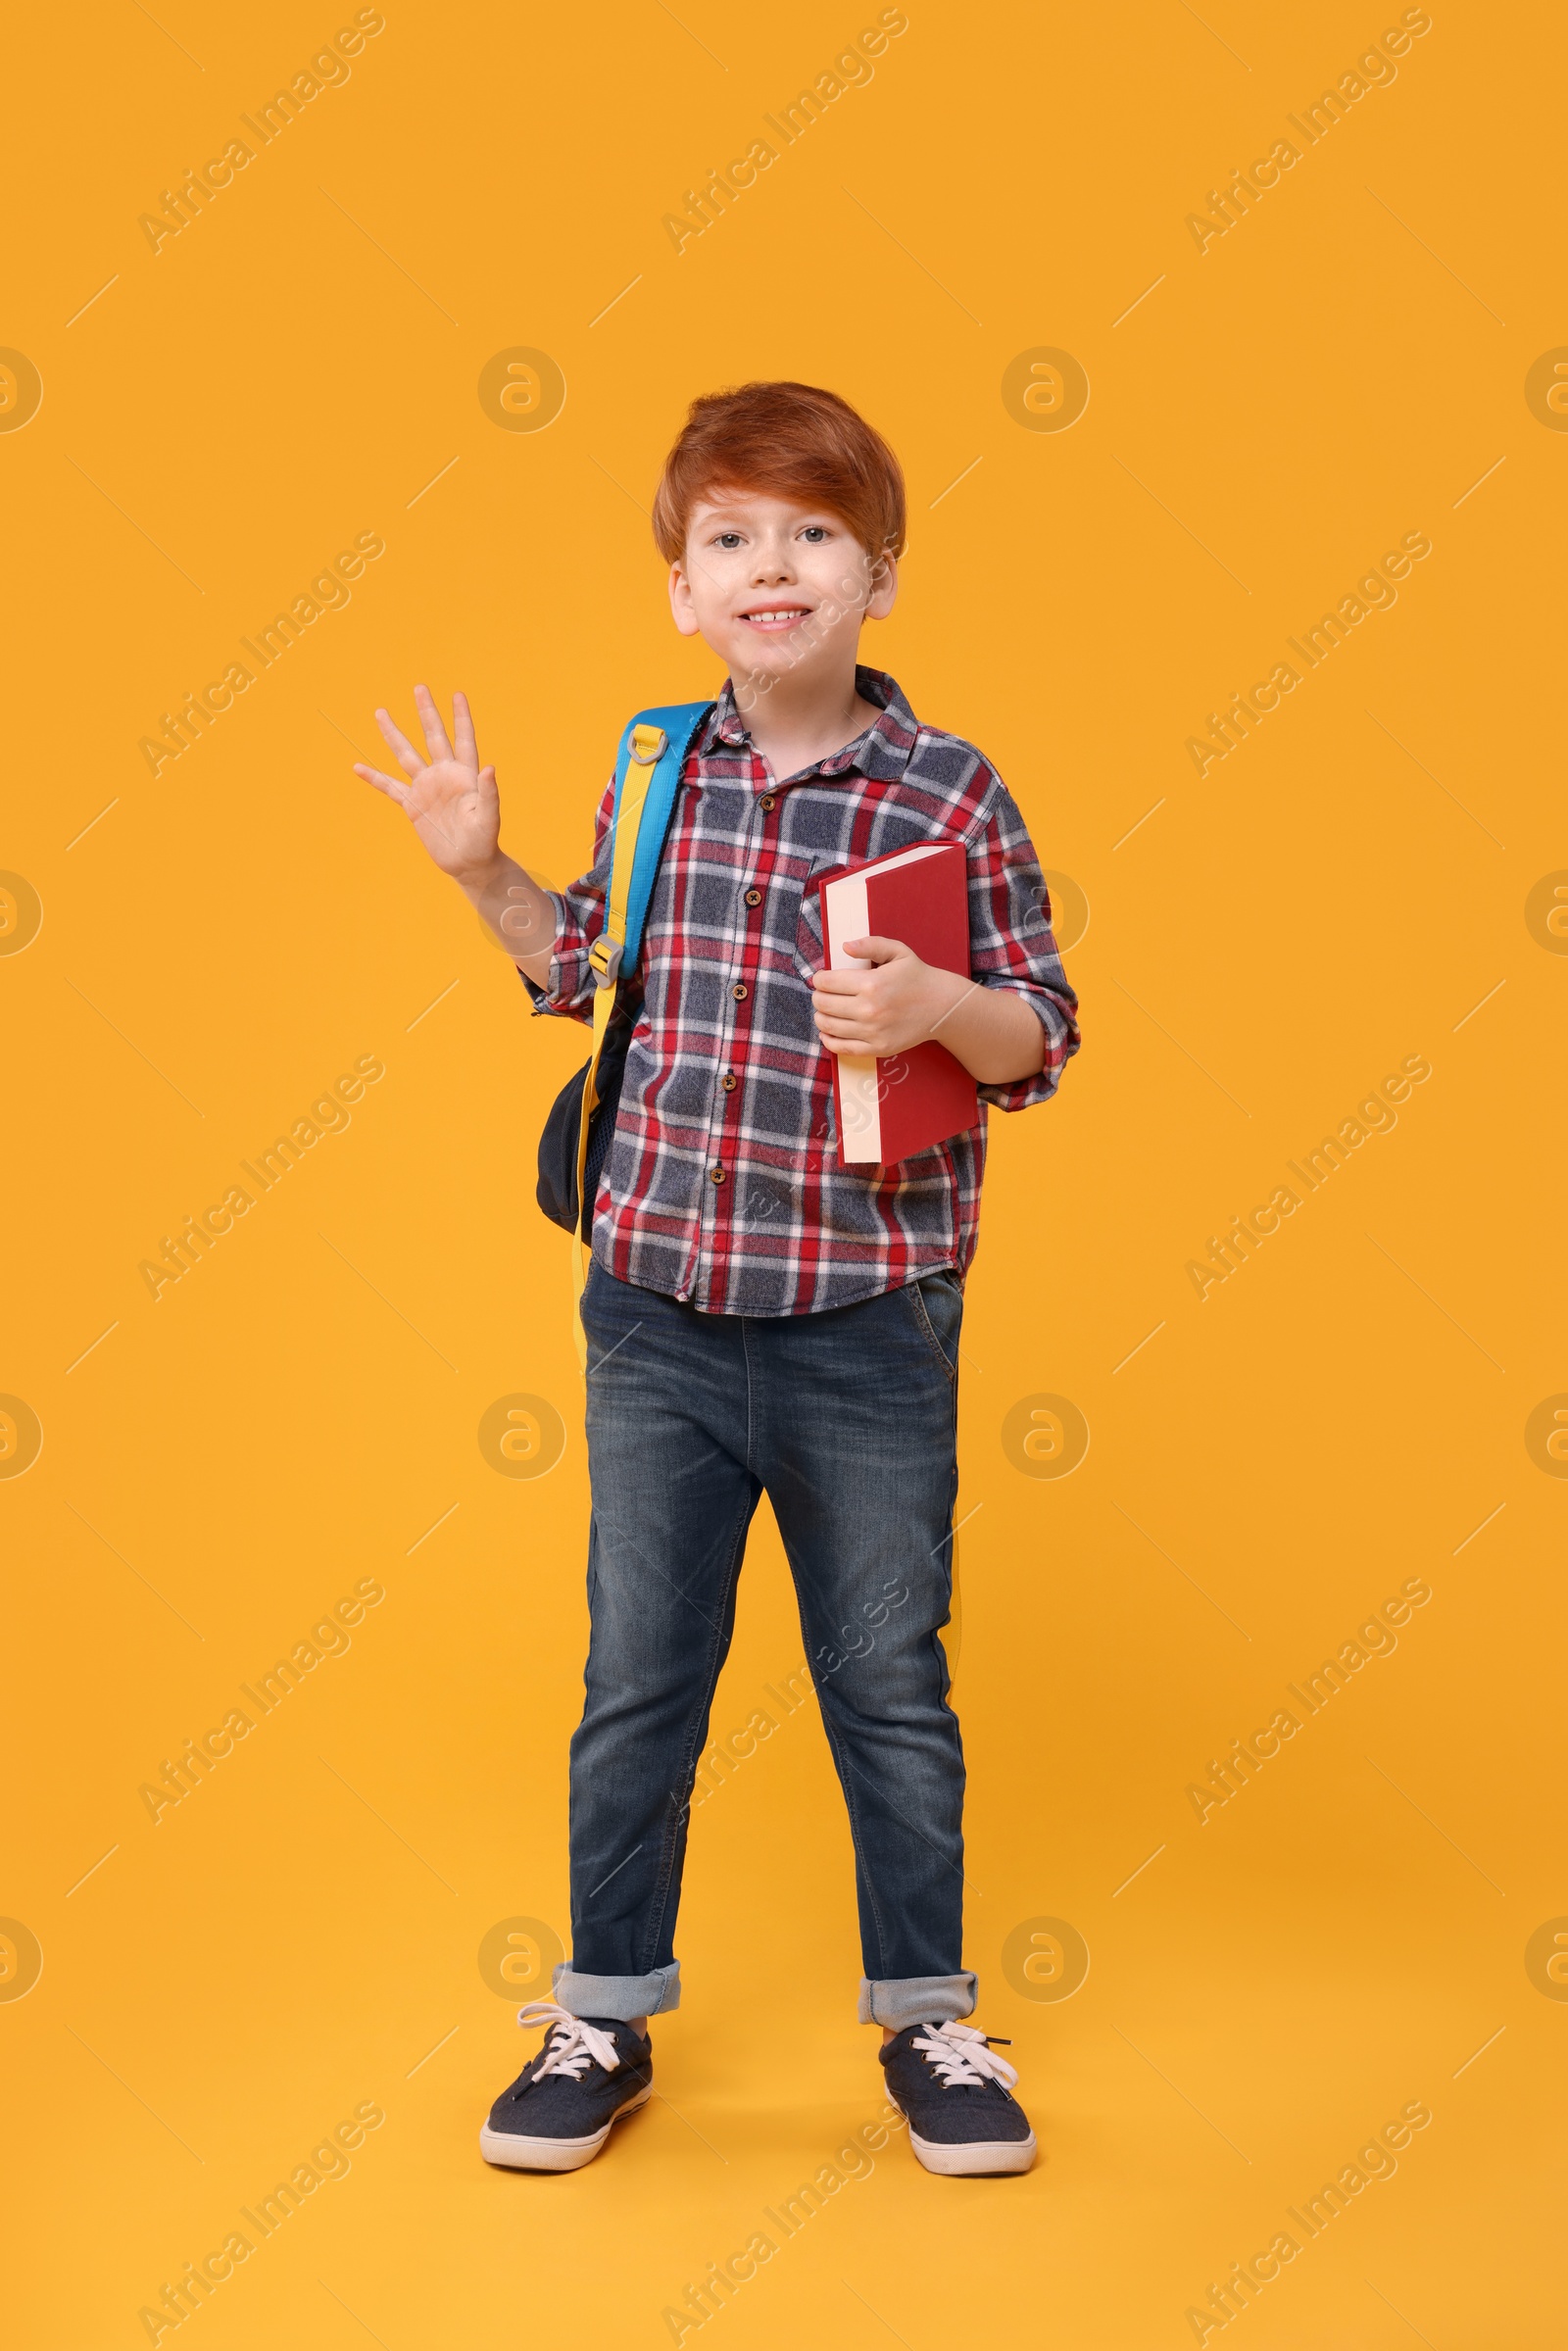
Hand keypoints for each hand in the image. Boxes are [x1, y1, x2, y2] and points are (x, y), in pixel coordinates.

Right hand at [356, 685, 501, 884]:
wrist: (468, 863)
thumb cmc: (484, 841)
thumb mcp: (489, 818)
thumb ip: (490, 794)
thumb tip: (490, 767)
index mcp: (465, 775)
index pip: (463, 739)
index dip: (461, 717)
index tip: (458, 694)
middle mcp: (444, 775)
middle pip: (433, 737)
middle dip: (426, 713)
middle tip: (419, 687)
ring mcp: (427, 788)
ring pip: (407, 755)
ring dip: (393, 735)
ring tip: (380, 712)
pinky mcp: (413, 806)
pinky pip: (390, 788)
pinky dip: (374, 778)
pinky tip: (357, 767)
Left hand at [809, 936, 973, 1057]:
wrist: (942, 1006)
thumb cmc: (917, 976)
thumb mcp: (897, 951)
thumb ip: (870, 945)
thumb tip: (845, 947)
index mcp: (871, 983)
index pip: (826, 983)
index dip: (819, 979)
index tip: (823, 978)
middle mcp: (869, 1009)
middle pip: (823, 1004)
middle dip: (818, 997)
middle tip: (823, 994)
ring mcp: (873, 1032)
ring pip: (828, 1026)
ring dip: (820, 1017)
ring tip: (826, 1010)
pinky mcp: (877, 1048)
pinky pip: (842, 1048)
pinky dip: (828, 1040)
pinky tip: (828, 1032)